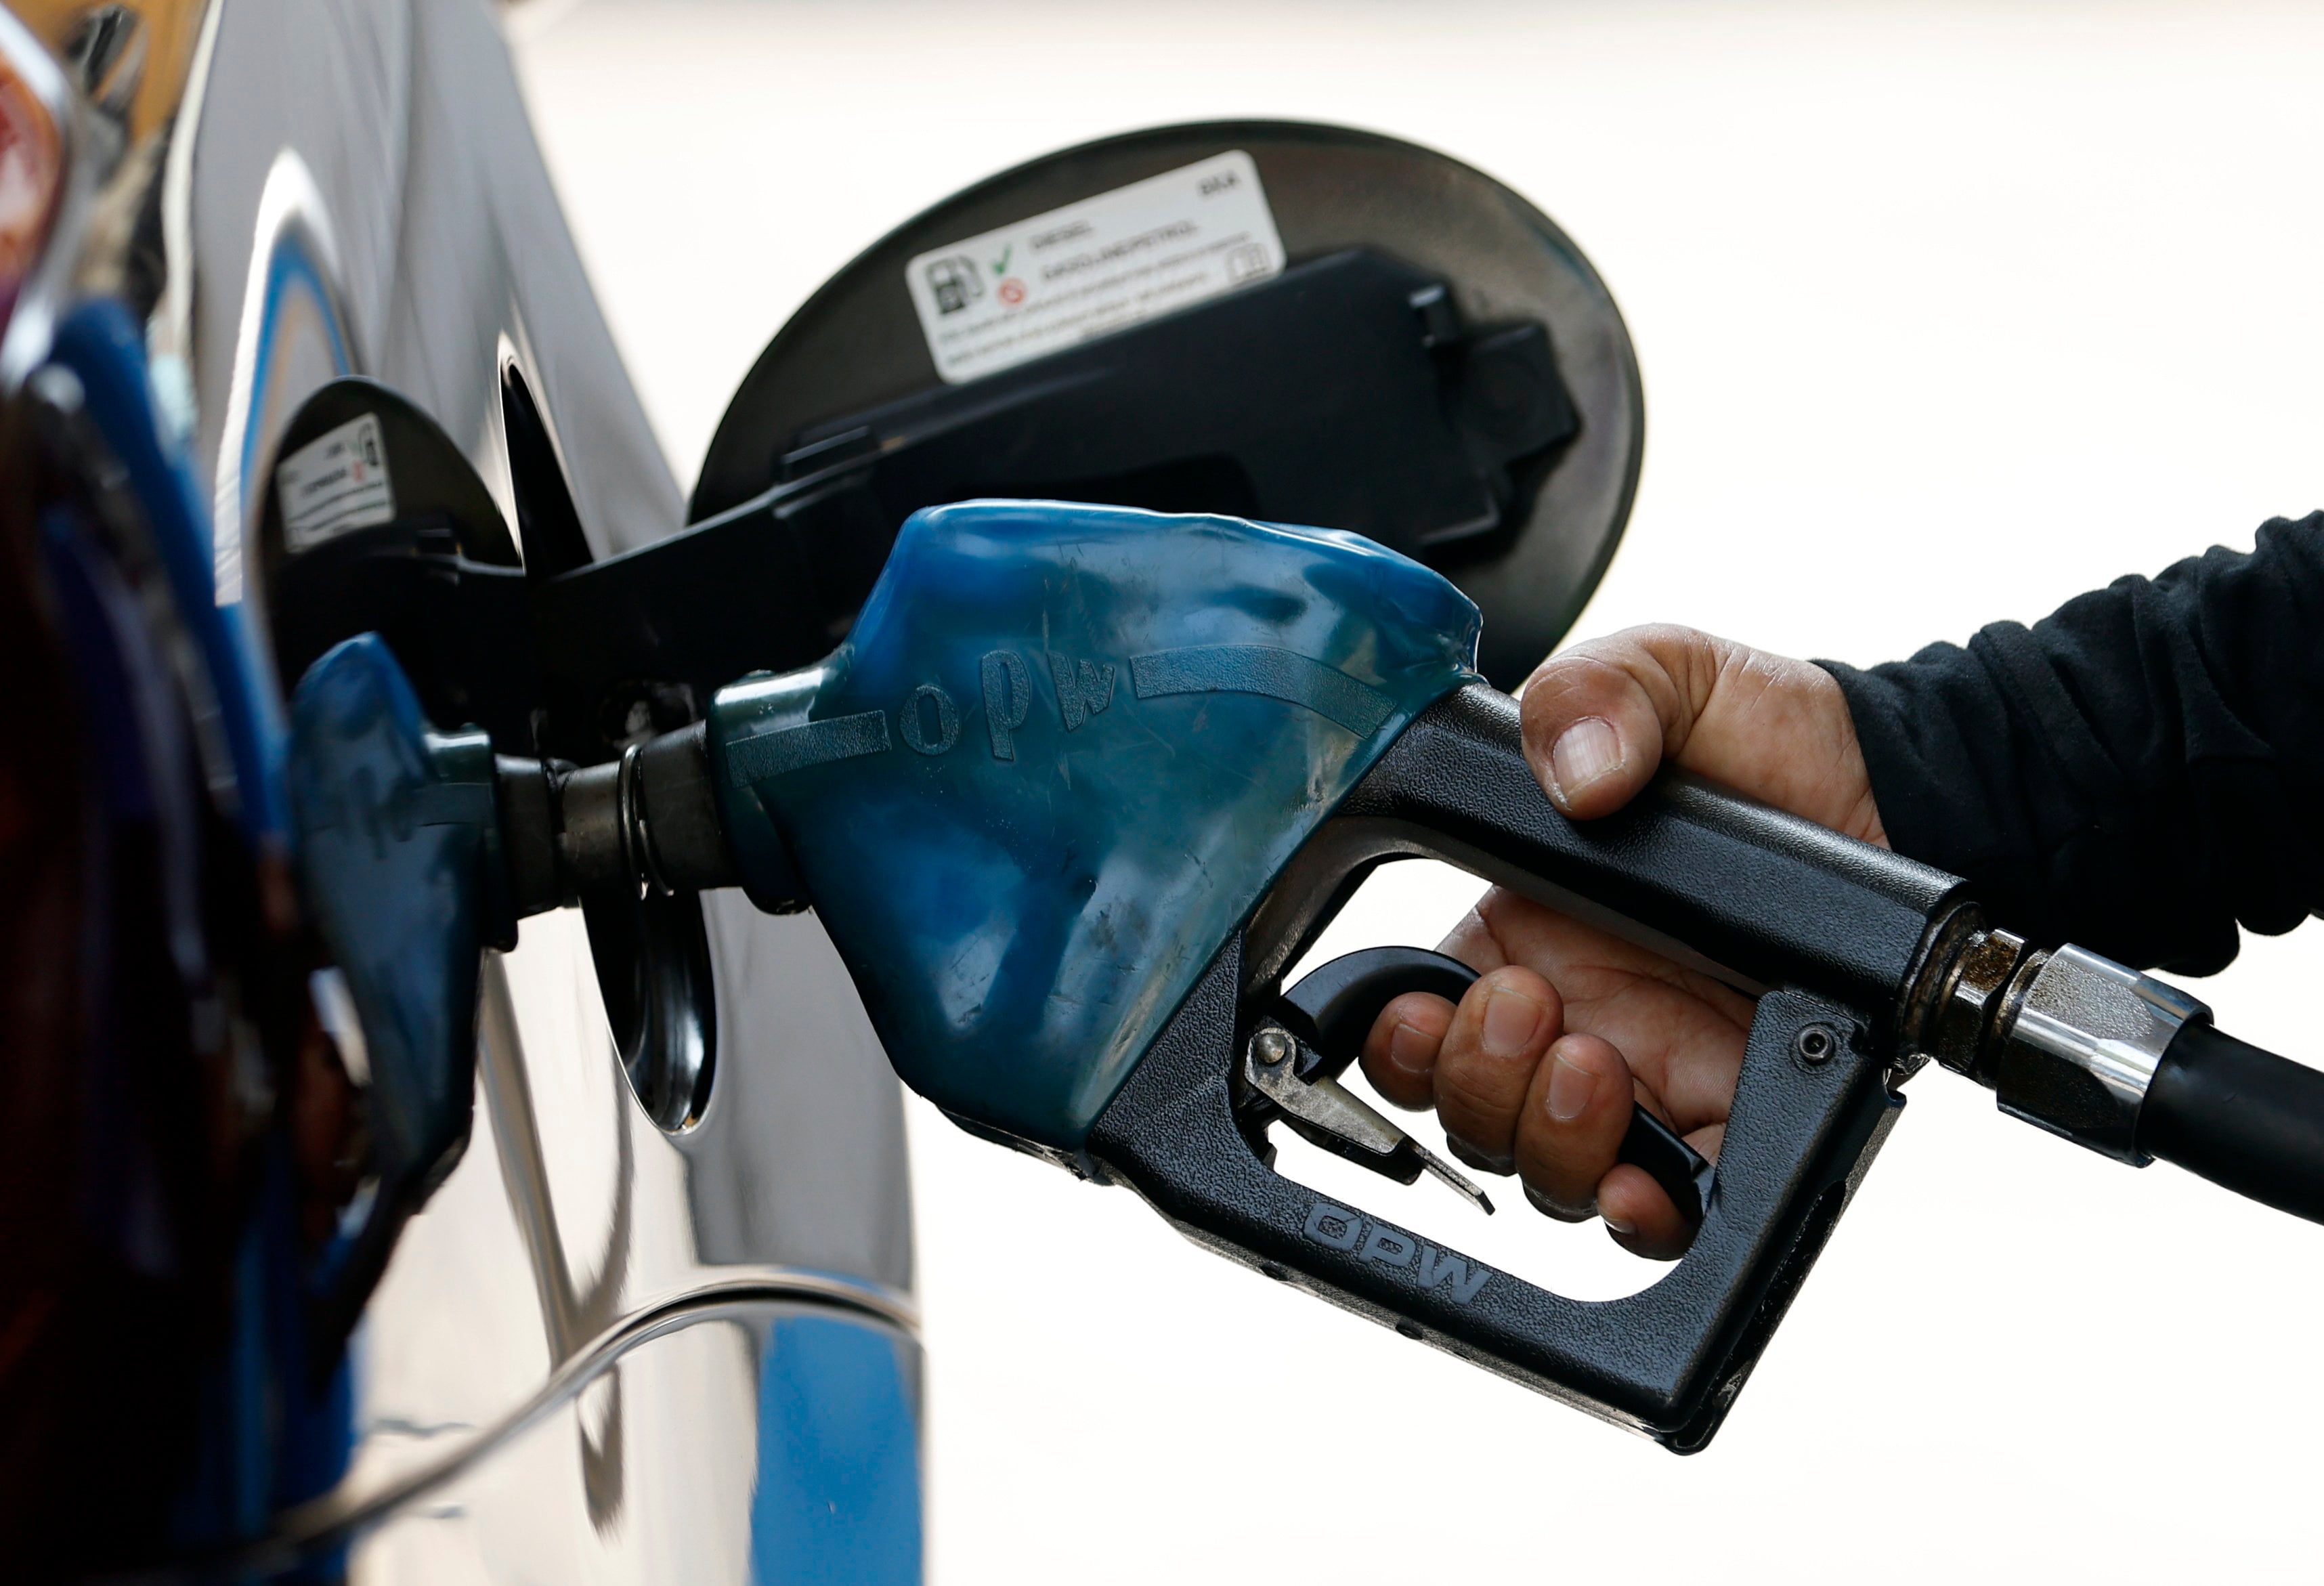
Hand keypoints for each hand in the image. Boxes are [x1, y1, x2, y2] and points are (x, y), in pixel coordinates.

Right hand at [1358, 625, 1885, 1257]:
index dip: (1401, 1036)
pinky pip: (1668, 1211)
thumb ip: (1597, 691)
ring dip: (1550, 1138)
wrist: (1899, 789)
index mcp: (1521, 923)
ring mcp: (1650, 1078)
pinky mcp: (1734, 1122)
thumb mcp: (1667, 674)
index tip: (1424, 1008)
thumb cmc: (1767, 736)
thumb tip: (1572, 770)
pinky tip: (1646, 1178)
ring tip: (1597, 1067)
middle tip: (1534, 1013)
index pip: (1419, 1014)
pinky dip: (1640, 1213)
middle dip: (1477, 1084)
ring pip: (1549, 1171)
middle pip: (1470, 1111)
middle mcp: (1571, 1013)